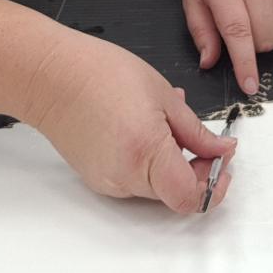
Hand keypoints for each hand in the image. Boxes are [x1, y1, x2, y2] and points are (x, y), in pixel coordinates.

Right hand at [24, 29, 239, 213]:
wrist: (50, 76)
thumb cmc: (100, 74)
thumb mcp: (163, 95)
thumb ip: (197, 131)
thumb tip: (221, 150)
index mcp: (146, 153)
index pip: (191, 197)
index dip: (214, 185)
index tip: (222, 164)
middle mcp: (125, 176)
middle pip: (175, 193)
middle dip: (195, 170)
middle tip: (202, 140)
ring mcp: (108, 181)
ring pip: (156, 187)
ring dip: (171, 164)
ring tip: (166, 125)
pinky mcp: (96, 179)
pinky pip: (134, 180)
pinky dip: (149, 163)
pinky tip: (145, 131)